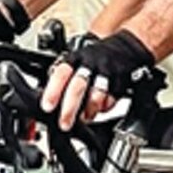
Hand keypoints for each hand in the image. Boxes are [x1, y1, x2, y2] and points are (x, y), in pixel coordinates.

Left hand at [41, 29, 155, 131]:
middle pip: (78, 87)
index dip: (53, 91)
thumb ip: (64, 77)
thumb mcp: (76, 61)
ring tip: (85, 118)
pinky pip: (113, 98)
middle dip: (70, 109)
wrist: (124, 47)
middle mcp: (90, 64)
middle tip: (64, 124)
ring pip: (97, 94)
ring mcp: (107, 72)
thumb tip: (49, 99)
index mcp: (75, 58)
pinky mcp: (121, 80)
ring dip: (89, 110)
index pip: (61, 74)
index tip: (47, 106)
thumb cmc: (94, 59)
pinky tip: (100, 108)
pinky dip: (105, 107)